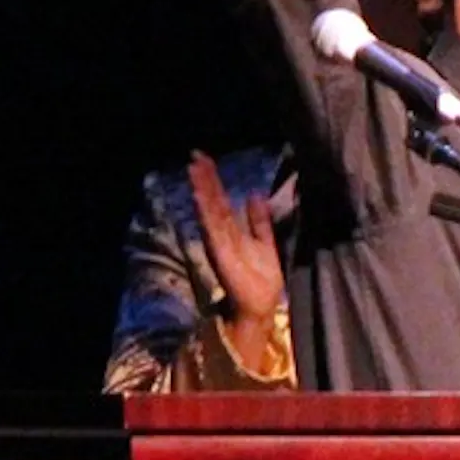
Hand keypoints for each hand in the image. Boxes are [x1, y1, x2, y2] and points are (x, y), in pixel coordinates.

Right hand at [188, 151, 284, 327]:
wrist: (260, 305)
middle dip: (205, 178)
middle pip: (212, 201)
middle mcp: (222, 234)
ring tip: (194, 168)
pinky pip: (212, 227)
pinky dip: (205, 211)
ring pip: (210, 210)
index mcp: (232, 231)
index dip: (212, 180)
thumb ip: (259, 220)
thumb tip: (254, 193)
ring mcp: (219, 242)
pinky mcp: (220, 251)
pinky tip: (199, 195)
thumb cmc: (262, 278)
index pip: (220, 200)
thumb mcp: (265, 241)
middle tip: (195, 154)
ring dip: (202, 189)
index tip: (204, 159)